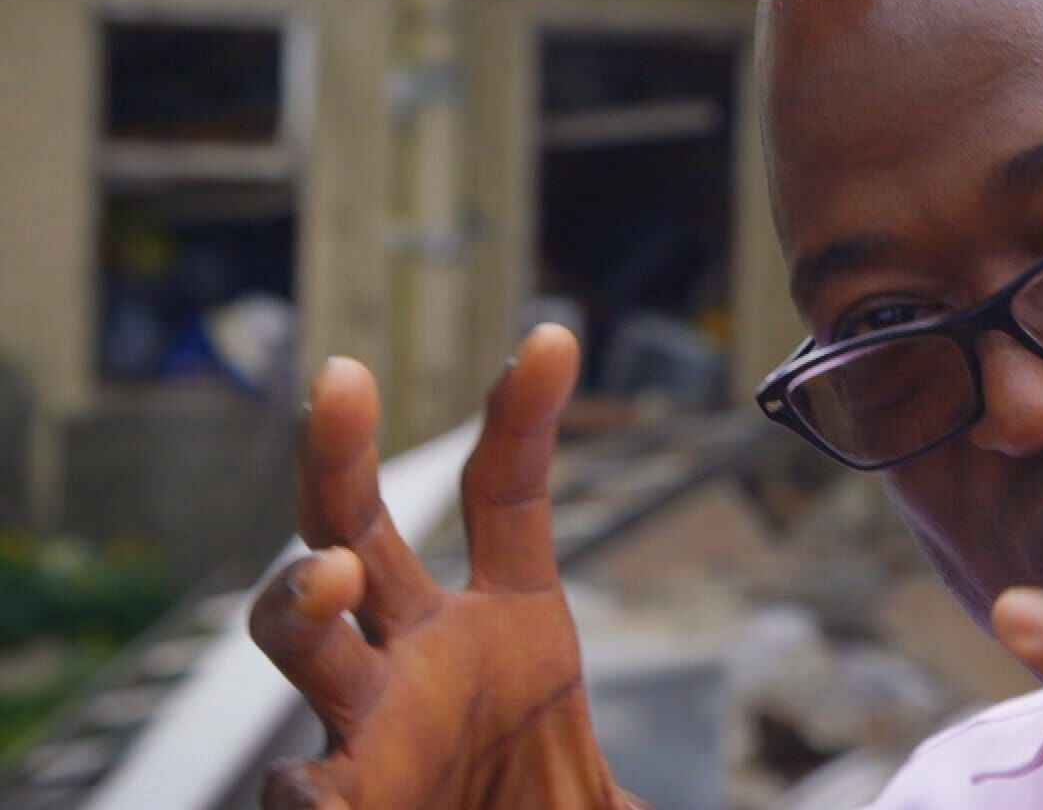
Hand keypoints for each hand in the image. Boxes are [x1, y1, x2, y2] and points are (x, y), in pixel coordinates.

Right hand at [248, 326, 643, 808]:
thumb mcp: (624, 792)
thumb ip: (685, 777)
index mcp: (505, 626)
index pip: (507, 491)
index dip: (525, 415)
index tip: (557, 336)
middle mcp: (416, 656)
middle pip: (359, 525)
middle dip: (342, 452)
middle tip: (342, 378)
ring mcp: (366, 725)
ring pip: (305, 634)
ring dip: (300, 601)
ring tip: (331, 580)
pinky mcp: (338, 806)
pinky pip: (301, 790)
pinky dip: (305, 792)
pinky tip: (323, 796)